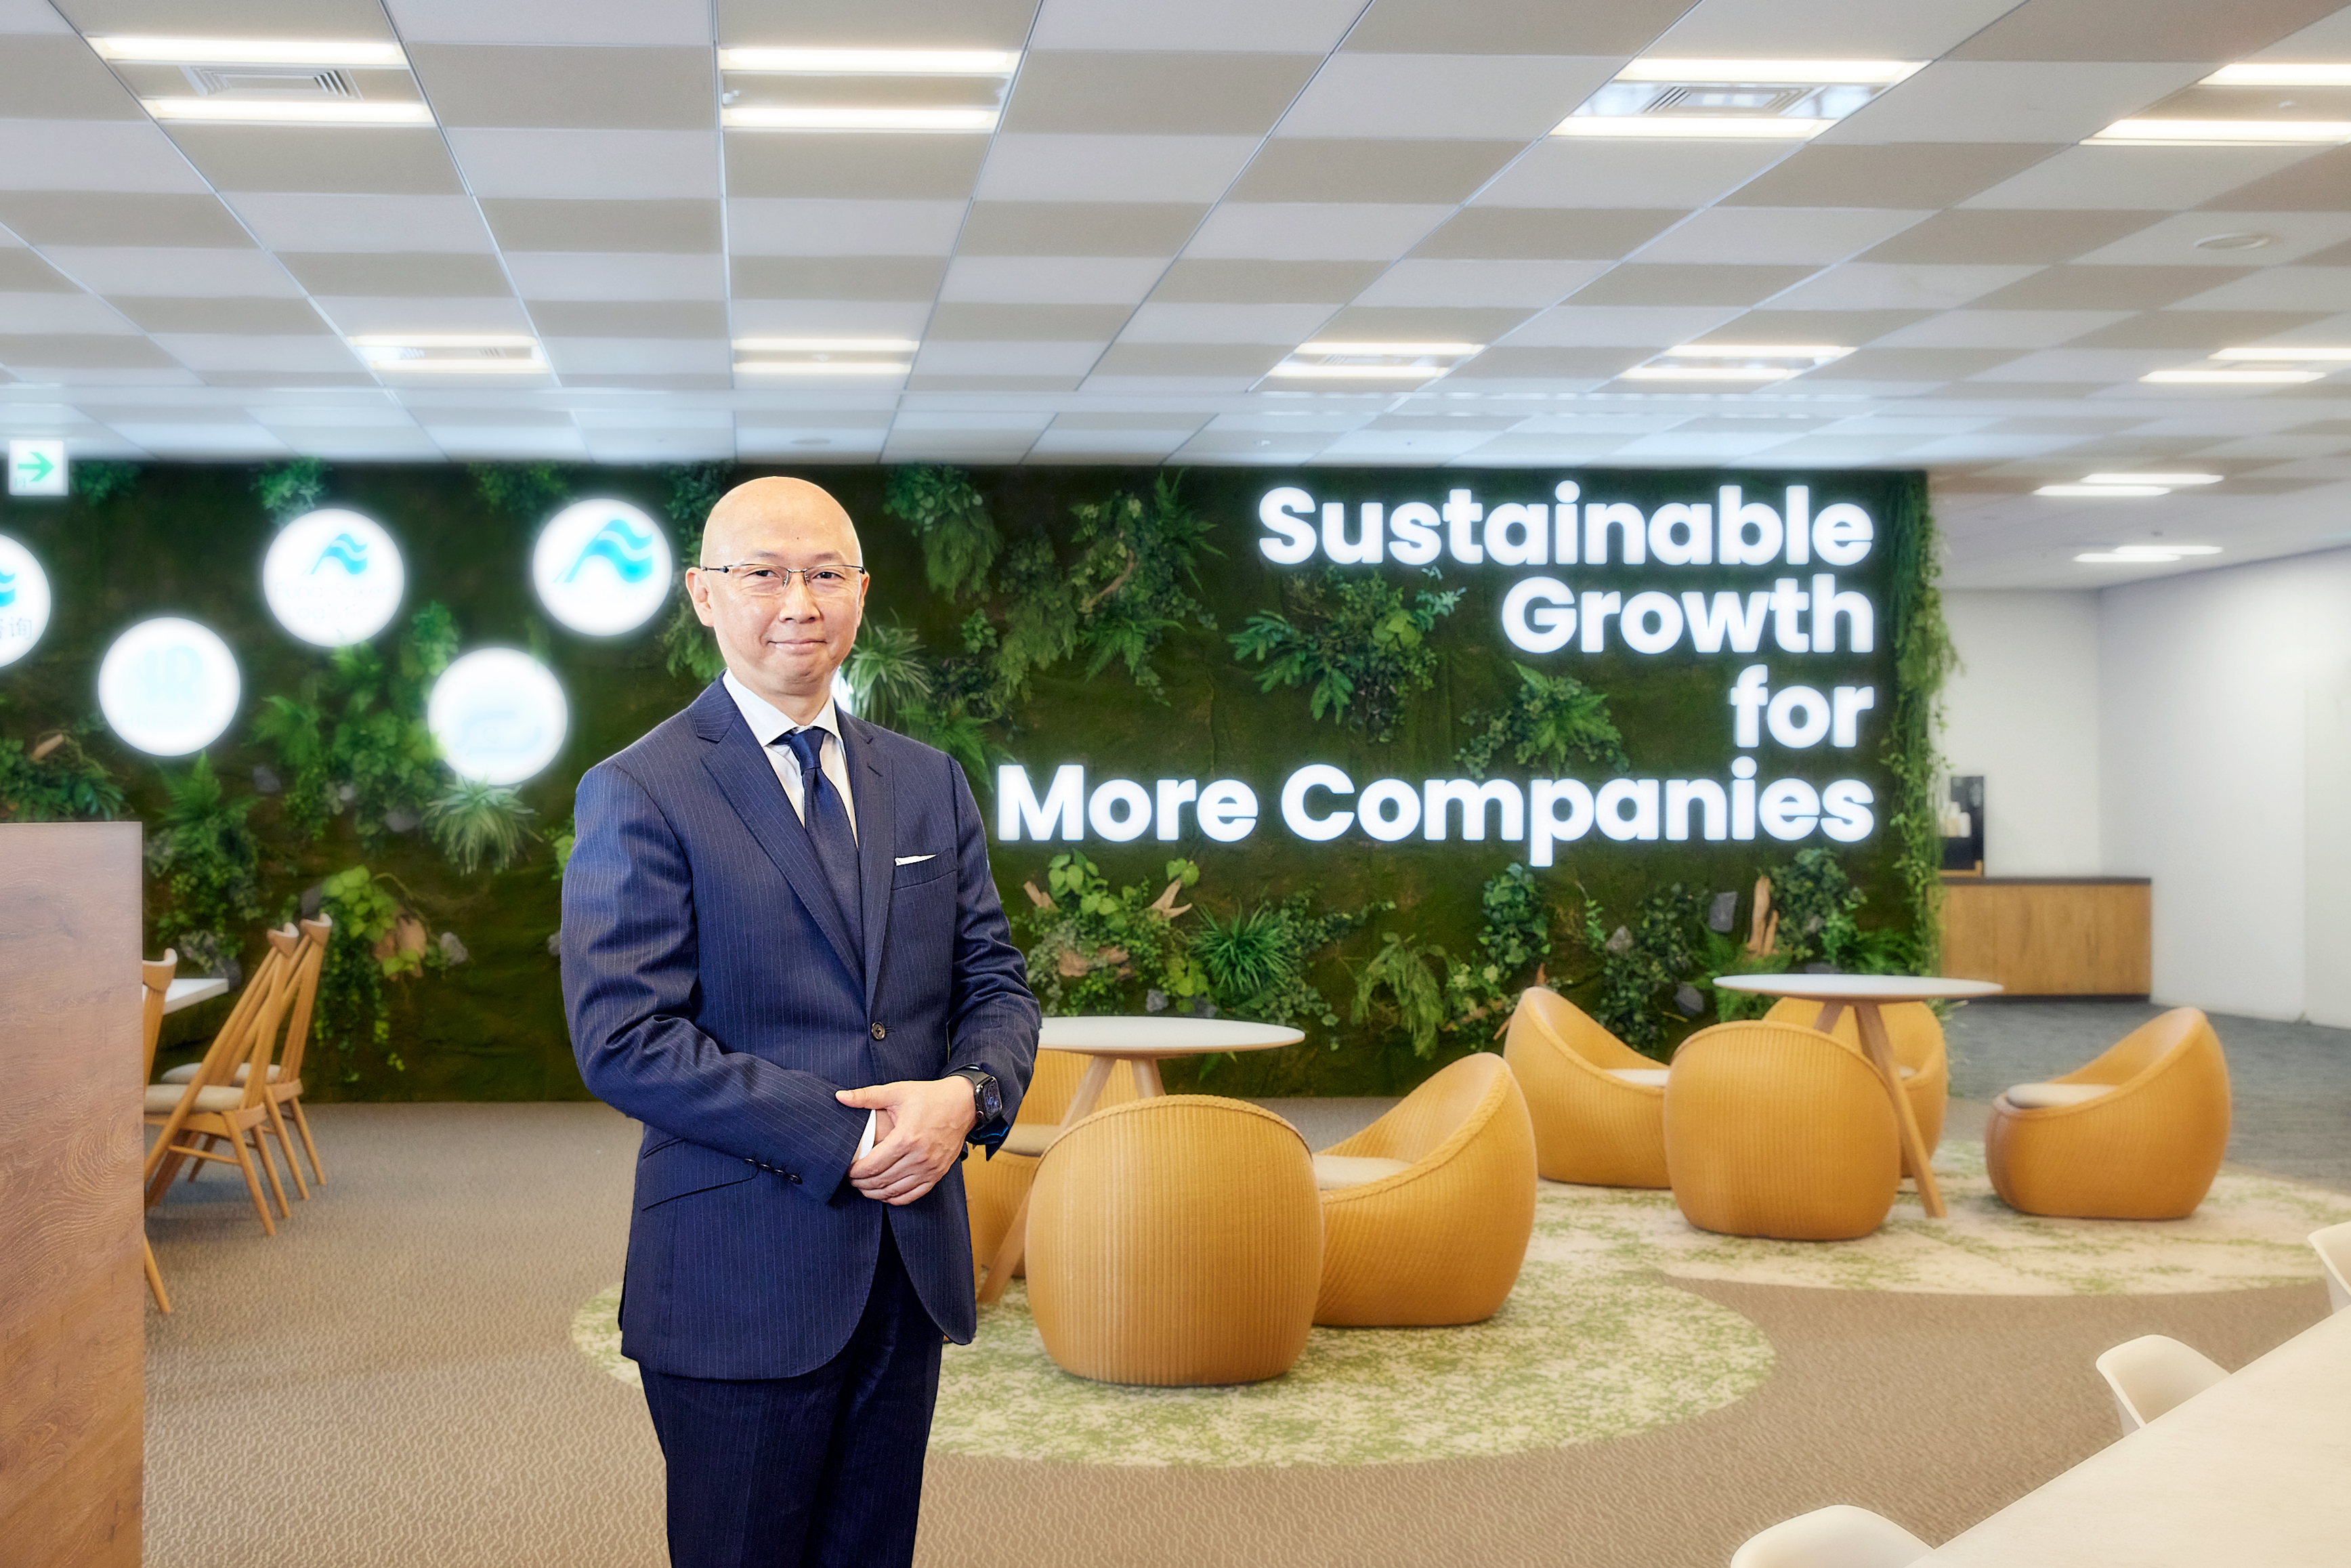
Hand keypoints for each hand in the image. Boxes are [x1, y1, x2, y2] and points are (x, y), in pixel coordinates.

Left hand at [837, 1077, 976, 1204]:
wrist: (962, 1104)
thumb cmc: (929, 1097)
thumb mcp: (897, 1092)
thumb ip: (867, 1096)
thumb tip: (840, 1097)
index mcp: (906, 1138)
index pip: (873, 1166)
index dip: (856, 1172)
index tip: (847, 1170)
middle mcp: (919, 1157)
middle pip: (881, 1181)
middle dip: (862, 1184)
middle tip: (852, 1180)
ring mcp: (930, 1168)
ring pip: (895, 1192)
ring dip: (876, 1193)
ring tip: (864, 1187)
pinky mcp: (938, 1173)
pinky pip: (913, 1195)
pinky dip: (896, 1198)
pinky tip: (885, 1193)